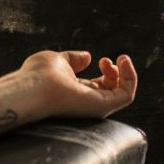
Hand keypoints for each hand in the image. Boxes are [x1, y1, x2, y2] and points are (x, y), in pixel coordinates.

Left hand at [21, 50, 136, 118]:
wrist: (32, 88)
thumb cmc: (38, 76)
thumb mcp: (59, 61)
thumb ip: (73, 60)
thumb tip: (88, 56)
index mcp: (77, 92)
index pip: (101, 86)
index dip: (108, 71)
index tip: (101, 59)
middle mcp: (88, 101)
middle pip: (113, 90)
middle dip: (117, 72)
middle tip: (106, 60)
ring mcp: (95, 105)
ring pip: (124, 93)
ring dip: (128, 73)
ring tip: (122, 58)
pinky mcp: (102, 106)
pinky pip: (127, 95)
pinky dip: (131, 77)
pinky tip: (123, 62)